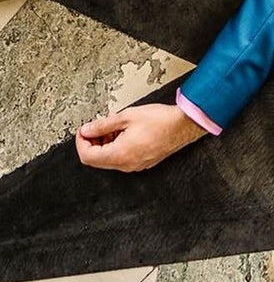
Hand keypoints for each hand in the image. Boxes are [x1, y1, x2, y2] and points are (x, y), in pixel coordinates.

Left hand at [76, 102, 208, 171]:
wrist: (183, 125)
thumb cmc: (160, 120)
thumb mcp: (127, 116)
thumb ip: (103, 125)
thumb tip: (88, 130)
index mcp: (119, 155)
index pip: (88, 156)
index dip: (81, 142)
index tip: (83, 131)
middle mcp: (126, 164)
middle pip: (97, 160)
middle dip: (93, 142)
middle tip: (96, 126)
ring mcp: (135, 165)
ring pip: (109, 159)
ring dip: (105, 143)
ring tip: (112, 125)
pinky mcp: (143, 162)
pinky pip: (122, 158)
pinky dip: (117, 146)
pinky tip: (124, 131)